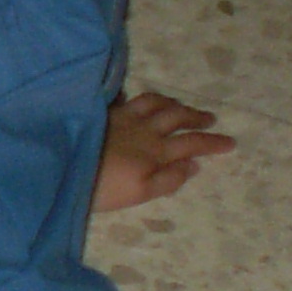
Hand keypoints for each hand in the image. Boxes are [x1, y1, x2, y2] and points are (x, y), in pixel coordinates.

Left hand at [95, 91, 234, 213]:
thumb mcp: (139, 193)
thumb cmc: (101, 188)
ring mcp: (121, 117)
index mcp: (155, 151)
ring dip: (172, 103)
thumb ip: (169, 179)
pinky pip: (125, 98)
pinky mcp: (100, 113)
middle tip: (211, 118)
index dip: (213, 143)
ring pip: (155, 102)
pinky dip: (138, 97)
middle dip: (196, 116)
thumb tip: (194, 164)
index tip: (231, 142)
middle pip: (177, 116)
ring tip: (180, 105)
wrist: (60, 169)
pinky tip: (136, 98)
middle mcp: (143, 128)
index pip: (192, 143)